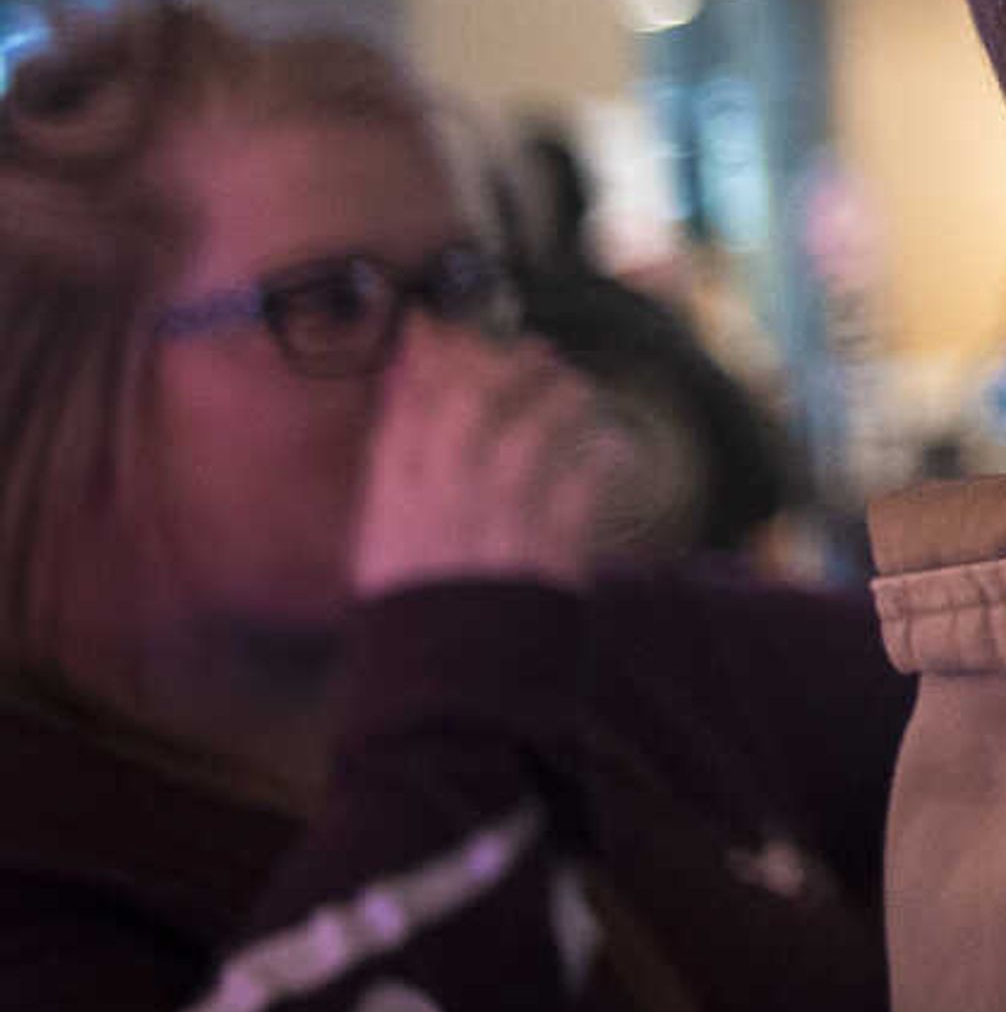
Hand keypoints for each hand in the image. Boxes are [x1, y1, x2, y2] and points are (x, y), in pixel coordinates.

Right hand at [349, 321, 619, 596]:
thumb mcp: (385, 544)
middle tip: (535, 350)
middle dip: (502, 367)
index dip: (427, 359)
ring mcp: (494, 528)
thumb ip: (397, 472)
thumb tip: (407, 393)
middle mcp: (440, 508)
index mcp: (392, 506)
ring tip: (577, 388)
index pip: (406, 412)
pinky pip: (582, 487)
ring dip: (557, 401)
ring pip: (528, 437)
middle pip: (468, 410)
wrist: (450, 687)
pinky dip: (601, 459)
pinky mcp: (548, 555)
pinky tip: (614, 446)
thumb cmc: (421, 611)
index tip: (446, 324)